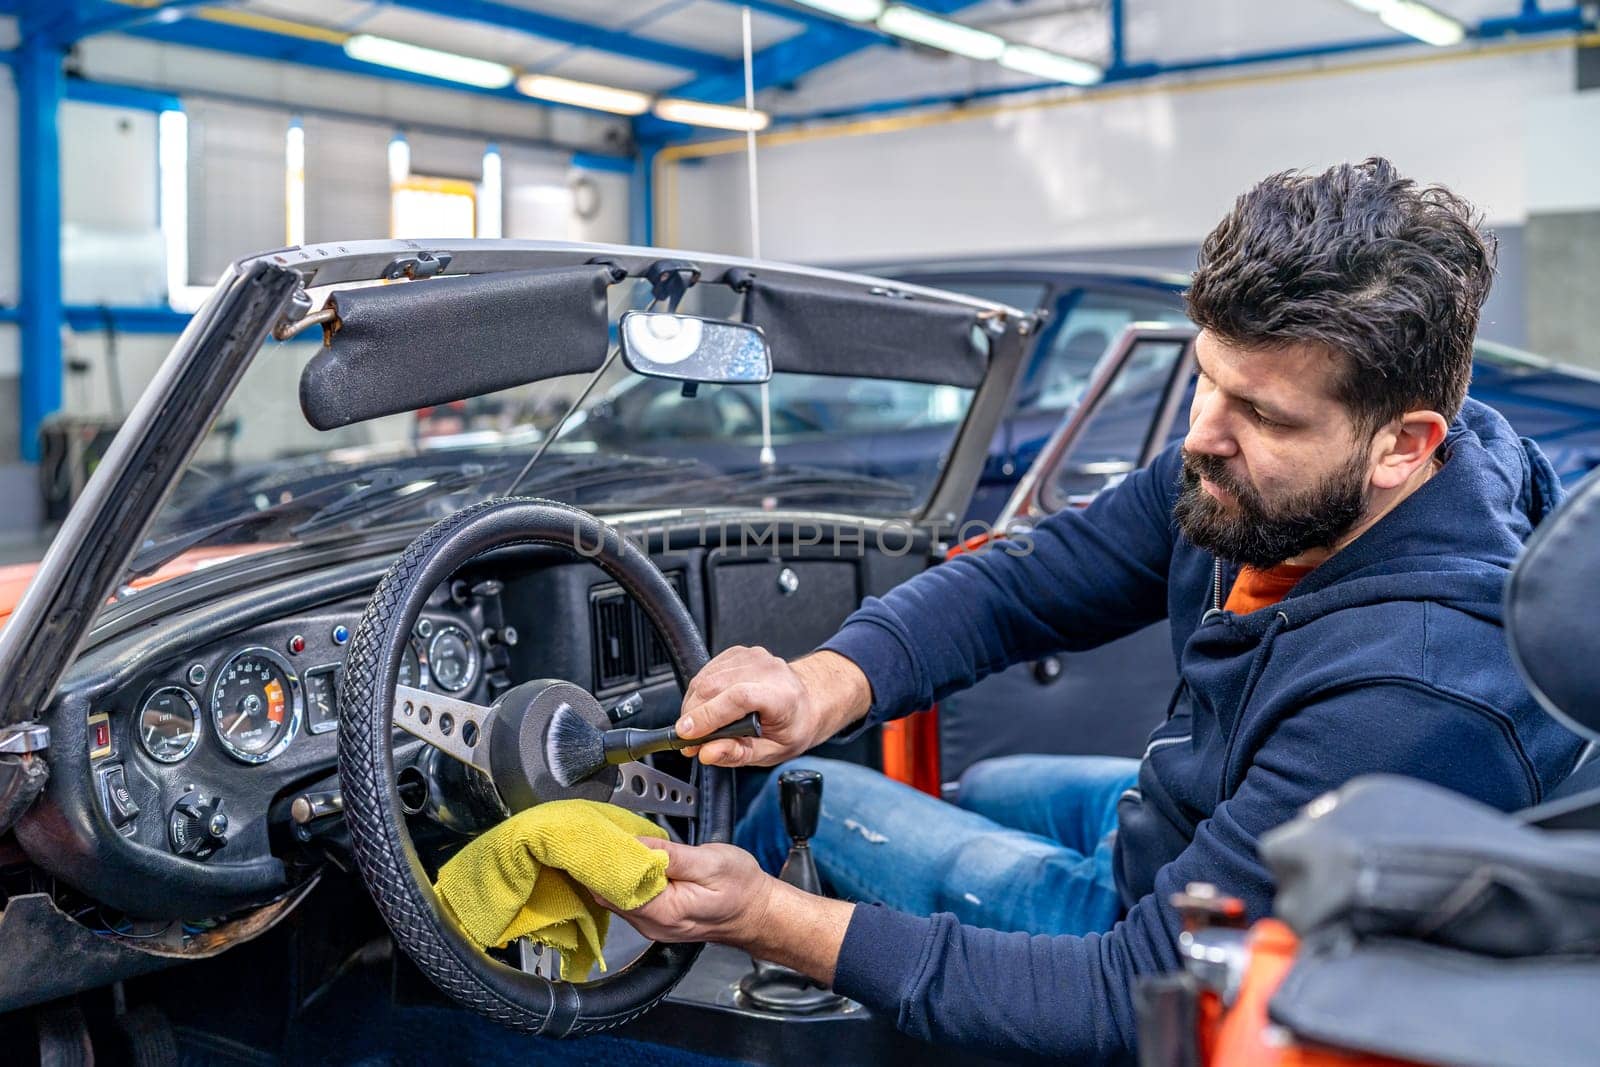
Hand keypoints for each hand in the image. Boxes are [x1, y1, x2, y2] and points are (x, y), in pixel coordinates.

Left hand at [601, 837, 774, 944]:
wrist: (757, 912)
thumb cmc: (741, 889)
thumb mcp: (711, 863)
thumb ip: (671, 855)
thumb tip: (637, 843)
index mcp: (665, 912)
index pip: (617, 889)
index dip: (606, 862)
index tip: (603, 837)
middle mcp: (653, 924)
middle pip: (610, 895)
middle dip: (605, 864)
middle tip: (605, 833)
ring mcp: (652, 924)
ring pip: (615, 896)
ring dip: (614, 869)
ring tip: (616, 841)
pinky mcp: (655, 918)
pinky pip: (628, 898)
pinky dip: (624, 878)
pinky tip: (630, 859)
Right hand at [675, 647, 869, 766]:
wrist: (807, 701)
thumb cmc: (792, 726)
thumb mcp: (772, 752)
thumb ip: (739, 754)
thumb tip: (708, 752)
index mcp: (782, 696)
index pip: (738, 698)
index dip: (708, 715)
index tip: (686, 733)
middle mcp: (767, 670)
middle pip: (715, 686)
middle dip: (693, 716)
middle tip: (689, 742)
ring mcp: (752, 657)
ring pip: (705, 679)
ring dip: (692, 706)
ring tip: (697, 728)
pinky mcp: (738, 653)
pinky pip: (706, 672)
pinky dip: (698, 693)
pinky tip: (706, 708)